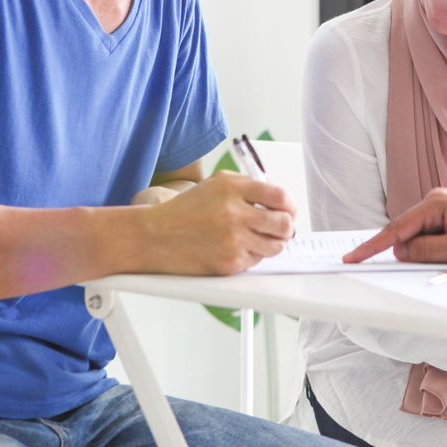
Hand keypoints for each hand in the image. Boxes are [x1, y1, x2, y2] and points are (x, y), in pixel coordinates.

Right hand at [140, 172, 296, 275]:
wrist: (156, 236)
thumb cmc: (186, 210)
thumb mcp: (217, 184)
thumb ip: (249, 186)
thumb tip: (278, 199)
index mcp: (233, 189)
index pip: (279, 196)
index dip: (289, 205)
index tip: (288, 209)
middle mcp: (234, 213)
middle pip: (284, 224)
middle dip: (286, 227)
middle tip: (280, 227)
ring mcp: (232, 240)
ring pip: (275, 246)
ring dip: (272, 243)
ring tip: (258, 238)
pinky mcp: (229, 263)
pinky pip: (256, 261)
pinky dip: (251, 255)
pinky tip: (235, 247)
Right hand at [344, 188, 446, 263]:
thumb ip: (427, 250)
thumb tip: (401, 250)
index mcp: (435, 204)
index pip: (396, 229)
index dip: (372, 246)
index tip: (352, 256)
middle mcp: (435, 201)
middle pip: (405, 233)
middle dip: (400, 251)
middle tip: (403, 264)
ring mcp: (441, 208)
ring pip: (418, 237)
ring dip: (423, 253)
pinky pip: (430, 236)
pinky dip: (431, 249)